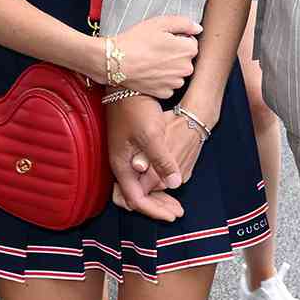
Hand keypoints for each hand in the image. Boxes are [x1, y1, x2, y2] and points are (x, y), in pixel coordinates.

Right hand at [107, 96, 185, 221]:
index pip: (136, 200)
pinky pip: (141, 176)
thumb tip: (174, 185)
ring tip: (176, 202)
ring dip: (158, 196)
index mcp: (122, 165)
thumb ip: (162, 161)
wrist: (125, 85)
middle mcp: (121, 165)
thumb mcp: (152, 134)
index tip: (174, 215)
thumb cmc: (136, 108)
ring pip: (140, 187)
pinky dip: (156, 184)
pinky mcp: (131, 150)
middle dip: (157, 207)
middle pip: (136, 198)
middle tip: (178, 212)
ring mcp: (125, 158)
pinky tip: (169, 181)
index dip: (155, 210)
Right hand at [108, 16, 201, 98]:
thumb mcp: (160, 23)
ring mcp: (175, 83)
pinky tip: (150, 73)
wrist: (115, 62)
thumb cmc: (136, 40)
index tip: (164, 39)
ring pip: (178, 73)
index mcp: (188, 50)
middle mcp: (186, 69)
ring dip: (170, 68)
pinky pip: (169, 86)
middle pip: (186, 59)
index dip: (178, 39)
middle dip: (175, 54)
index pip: (191, 43)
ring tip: (151, 61)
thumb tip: (198, 29)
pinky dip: (162, 81)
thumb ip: (184, 23)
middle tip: (156, 50)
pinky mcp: (164, 93)